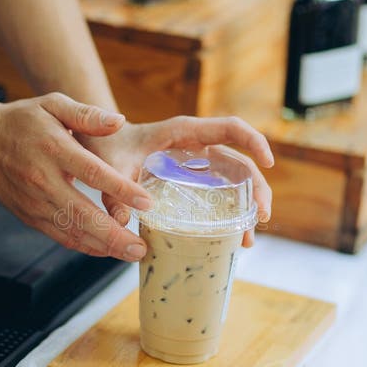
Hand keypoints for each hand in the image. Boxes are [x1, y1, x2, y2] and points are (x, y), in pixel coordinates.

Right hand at [0, 93, 153, 259]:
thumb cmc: (21, 121)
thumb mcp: (52, 104)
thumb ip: (87, 114)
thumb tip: (118, 121)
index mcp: (52, 148)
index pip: (92, 172)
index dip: (121, 189)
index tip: (147, 202)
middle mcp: (42, 180)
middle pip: (83, 213)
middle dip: (114, 235)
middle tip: (141, 247)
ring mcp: (34, 202)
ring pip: (72, 231)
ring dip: (103, 246)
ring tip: (131, 253)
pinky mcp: (29, 216)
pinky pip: (59, 236)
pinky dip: (84, 246)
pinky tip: (106, 251)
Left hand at [78, 117, 273, 247]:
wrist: (97, 143)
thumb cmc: (107, 145)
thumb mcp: (109, 164)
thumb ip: (115, 189)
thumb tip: (123, 222)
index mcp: (183, 132)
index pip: (229, 128)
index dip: (254, 141)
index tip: (269, 163)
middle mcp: (195, 146)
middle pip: (239, 162)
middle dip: (256, 188)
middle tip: (262, 218)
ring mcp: (195, 163)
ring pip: (232, 181)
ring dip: (246, 206)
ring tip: (248, 238)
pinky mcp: (190, 179)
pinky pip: (217, 193)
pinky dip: (228, 214)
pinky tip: (230, 237)